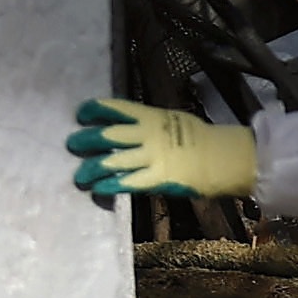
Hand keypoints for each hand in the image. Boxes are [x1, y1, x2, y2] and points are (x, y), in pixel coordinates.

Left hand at [70, 96, 257, 204]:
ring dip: (92, 167)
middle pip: (108, 135)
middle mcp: (148, 134)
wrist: (224, 157)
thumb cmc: (199, 138)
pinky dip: (111, 185)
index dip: (96, 109)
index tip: (82, 114)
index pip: (117, 108)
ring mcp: (152, 156)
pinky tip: (98, 189)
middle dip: (86, 139)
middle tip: (73, 144)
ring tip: (80, 175)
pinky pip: (128, 182)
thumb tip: (128, 123)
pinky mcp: (158, 178)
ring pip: (113, 160)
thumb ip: (149, 122)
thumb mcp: (172, 120)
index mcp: (151, 116)